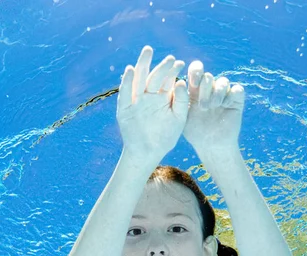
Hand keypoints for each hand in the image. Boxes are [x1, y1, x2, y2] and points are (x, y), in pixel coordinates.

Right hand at [117, 46, 188, 160]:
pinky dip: (127, 82)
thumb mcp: (178, 119)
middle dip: (160, 66)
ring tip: (148, 51)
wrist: (148, 153)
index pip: (167, 80)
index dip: (172, 71)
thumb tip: (181, 82)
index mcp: (162, 97)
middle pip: (153, 76)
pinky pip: (125, 93)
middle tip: (168, 57)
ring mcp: (136, 101)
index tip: (179, 63)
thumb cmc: (165, 137)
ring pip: (139, 79)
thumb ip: (181, 101)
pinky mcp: (125, 109)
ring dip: (142, 65)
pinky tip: (130, 70)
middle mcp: (149, 96)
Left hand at [183, 61, 244, 153]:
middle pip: (208, 76)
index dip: (196, 71)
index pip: (196, 70)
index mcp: (195, 90)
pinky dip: (232, 95)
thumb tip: (178, 82)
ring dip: (217, 93)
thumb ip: (180, 99)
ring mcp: (223, 94)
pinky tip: (226, 105)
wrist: (210, 146)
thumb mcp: (183, 115)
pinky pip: (237, 89)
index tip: (194, 83)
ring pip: (223, 81)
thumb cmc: (194, 132)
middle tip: (203, 107)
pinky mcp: (236, 101)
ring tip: (213, 107)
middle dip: (205, 89)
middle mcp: (210, 89)